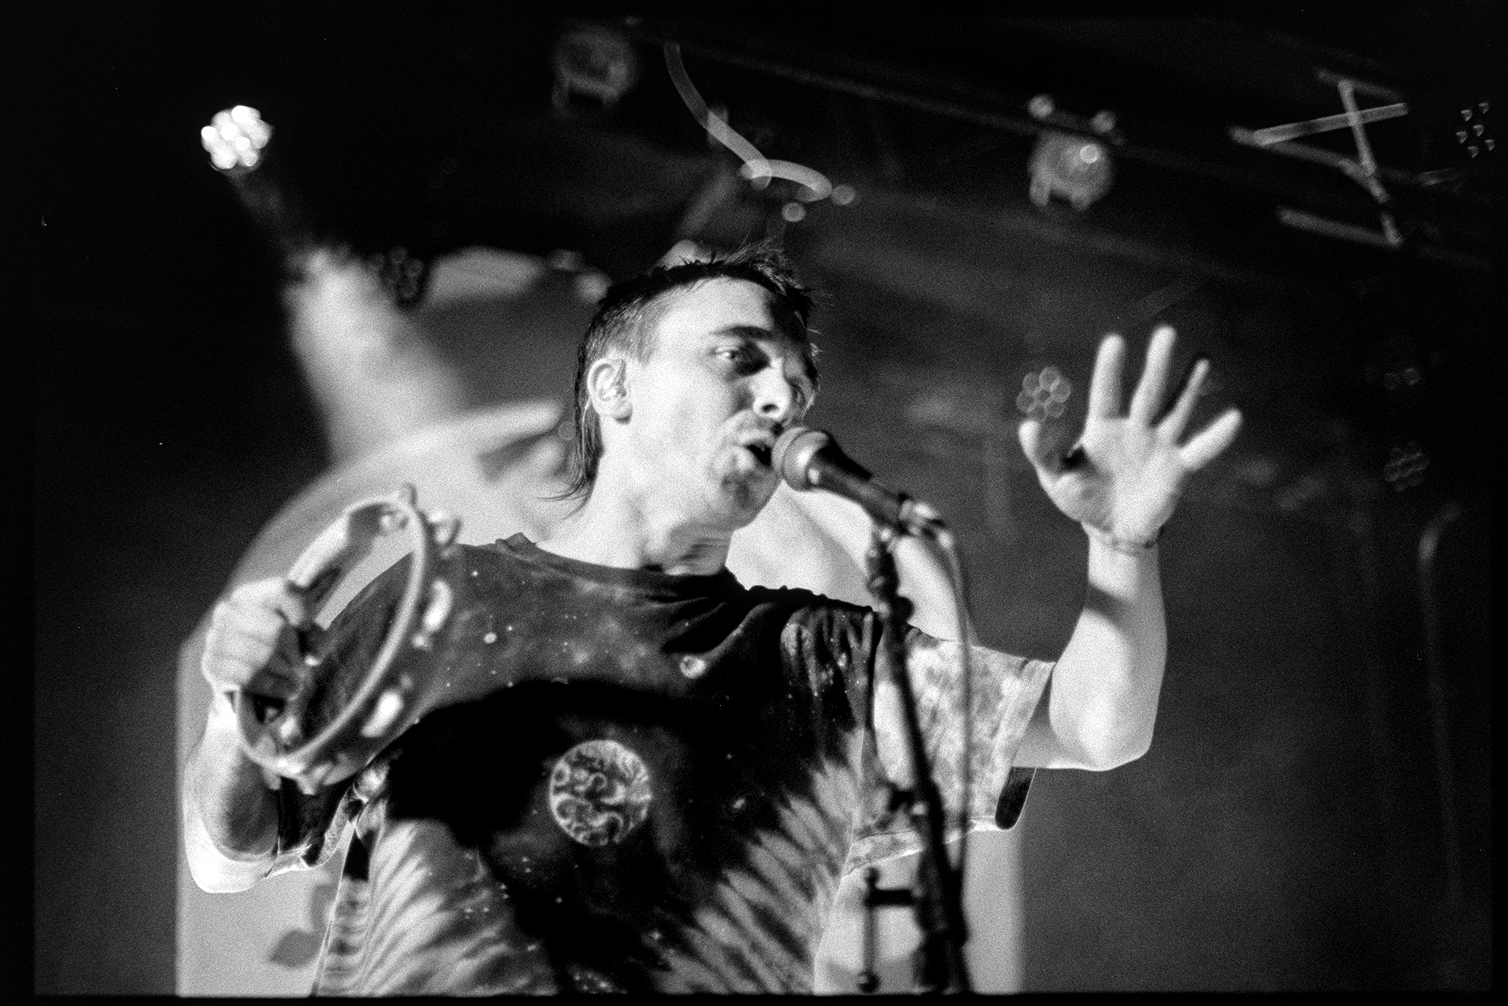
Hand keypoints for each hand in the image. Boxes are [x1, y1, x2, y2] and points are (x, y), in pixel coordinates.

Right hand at [200, 578, 311, 701]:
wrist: (251, 684)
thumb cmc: (282, 652)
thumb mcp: (305, 638)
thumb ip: (316, 638)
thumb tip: (312, 654)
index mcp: (250, 594)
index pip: (283, 591)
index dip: (304, 612)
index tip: (307, 629)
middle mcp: (227, 611)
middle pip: (277, 629)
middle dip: (295, 654)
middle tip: (301, 666)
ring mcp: (215, 637)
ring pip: (264, 656)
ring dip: (287, 672)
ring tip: (295, 679)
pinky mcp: (212, 664)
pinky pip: (250, 677)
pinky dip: (275, 686)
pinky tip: (286, 690)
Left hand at [1018, 326, 1241, 544]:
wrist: (1109, 528)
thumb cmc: (1080, 495)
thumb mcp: (1054, 477)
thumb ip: (1042, 451)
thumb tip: (1028, 424)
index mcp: (1103, 426)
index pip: (1106, 392)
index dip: (1110, 370)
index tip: (1115, 341)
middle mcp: (1135, 427)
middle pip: (1147, 392)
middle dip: (1156, 365)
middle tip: (1166, 333)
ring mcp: (1159, 445)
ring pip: (1176, 410)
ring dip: (1190, 386)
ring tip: (1202, 359)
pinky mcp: (1178, 468)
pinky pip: (1200, 450)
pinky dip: (1216, 437)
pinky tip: (1233, 418)